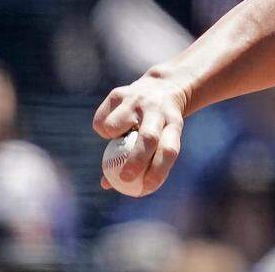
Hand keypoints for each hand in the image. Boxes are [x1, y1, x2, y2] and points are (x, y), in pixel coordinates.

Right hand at [93, 70, 189, 195]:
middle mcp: (157, 109)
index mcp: (174, 123)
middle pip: (148, 137)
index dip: (159, 171)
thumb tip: (107, 185)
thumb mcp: (161, 138)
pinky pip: (101, 121)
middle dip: (136, 160)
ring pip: (115, 127)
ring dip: (112, 139)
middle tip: (124, 178)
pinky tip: (114, 123)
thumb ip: (140, 162)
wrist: (162, 86)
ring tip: (120, 136)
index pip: (170, 150)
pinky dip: (103, 129)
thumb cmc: (160, 124)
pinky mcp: (118, 93)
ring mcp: (137, 99)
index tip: (146, 188)